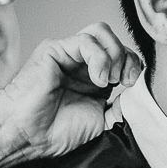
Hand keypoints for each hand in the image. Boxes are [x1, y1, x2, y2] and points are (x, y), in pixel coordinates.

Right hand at [0, 21, 142, 160]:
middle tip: (124, 82)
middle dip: (127, 59)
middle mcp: (82, 63)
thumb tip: (139, 98)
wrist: (27, 134)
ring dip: (114, 54)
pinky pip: (86, 40)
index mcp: (95, 78)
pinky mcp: (55, 49)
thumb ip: (119, 107)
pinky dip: (99, 58)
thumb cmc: (54, 131)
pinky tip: (97, 78)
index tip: (132, 86)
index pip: (123, 56)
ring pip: (102, 32)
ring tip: (109, 79)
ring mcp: (68, 54)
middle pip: (115, 40)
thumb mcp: (101, 121)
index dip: (133, 66)